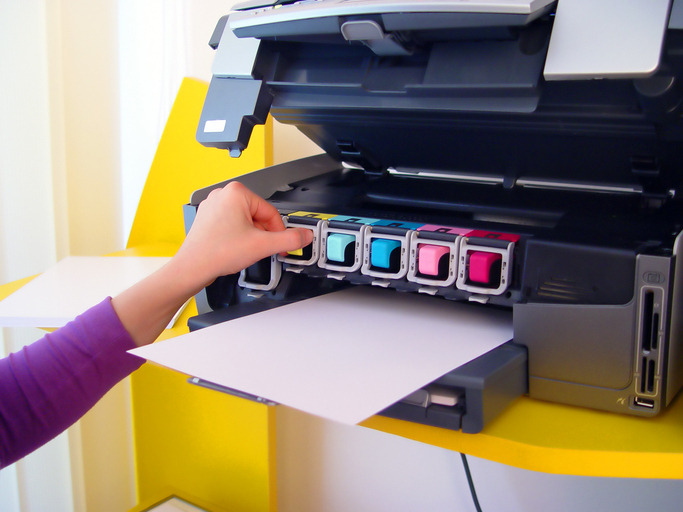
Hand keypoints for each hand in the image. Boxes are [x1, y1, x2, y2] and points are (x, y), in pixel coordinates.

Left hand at [113, 182, 312, 346]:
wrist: (192, 268)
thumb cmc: (217, 252)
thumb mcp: (262, 245)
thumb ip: (289, 240)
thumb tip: (305, 236)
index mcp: (237, 193)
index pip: (271, 212)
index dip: (278, 232)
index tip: (279, 246)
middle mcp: (223, 195)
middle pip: (258, 216)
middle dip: (262, 235)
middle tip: (259, 250)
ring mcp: (213, 206)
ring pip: (245, 222)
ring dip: (250, 237)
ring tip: (242, 251)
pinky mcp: (207, 219)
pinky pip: (232, 225)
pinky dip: (237, 238)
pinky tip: (233, 250)